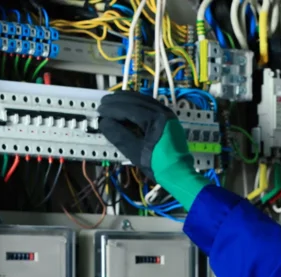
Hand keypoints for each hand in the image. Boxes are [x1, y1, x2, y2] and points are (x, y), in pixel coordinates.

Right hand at [97, 91, 210, 209]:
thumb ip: (119, 136)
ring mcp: (167, 114)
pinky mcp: (169, 119)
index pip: (129, 108)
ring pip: (144, 100)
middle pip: (136, 100)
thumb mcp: (136, 153)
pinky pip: (150, 105)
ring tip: (112, 102)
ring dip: (127, 99)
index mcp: (156, 119)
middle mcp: (163, 111)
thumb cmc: (159, 165)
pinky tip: (129, 106)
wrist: (180, 174)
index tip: (100, 110)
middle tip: (103, 104)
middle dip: (118, 101)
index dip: (112, 109)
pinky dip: (137, 103)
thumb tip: (104, 123)